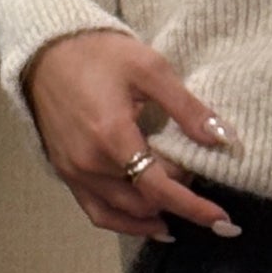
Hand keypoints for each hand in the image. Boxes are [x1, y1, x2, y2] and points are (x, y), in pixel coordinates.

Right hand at [22, 30, 242, 239]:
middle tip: (200, 180)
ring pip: (121, 212)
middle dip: (178, 199)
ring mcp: (74, 172)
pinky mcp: (65, 172)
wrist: (47, 51)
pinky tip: (146, 220)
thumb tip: (223, 139)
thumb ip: (186, 107)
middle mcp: (90, 164)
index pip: (160, 188)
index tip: (224, 221)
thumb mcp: (150, 69)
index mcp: (112, 138)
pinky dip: (123, 221)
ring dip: (154, 215)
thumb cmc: (100, 54)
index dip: (194, 207)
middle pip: (144, 201)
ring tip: (180, 210)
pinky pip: (97, 211)